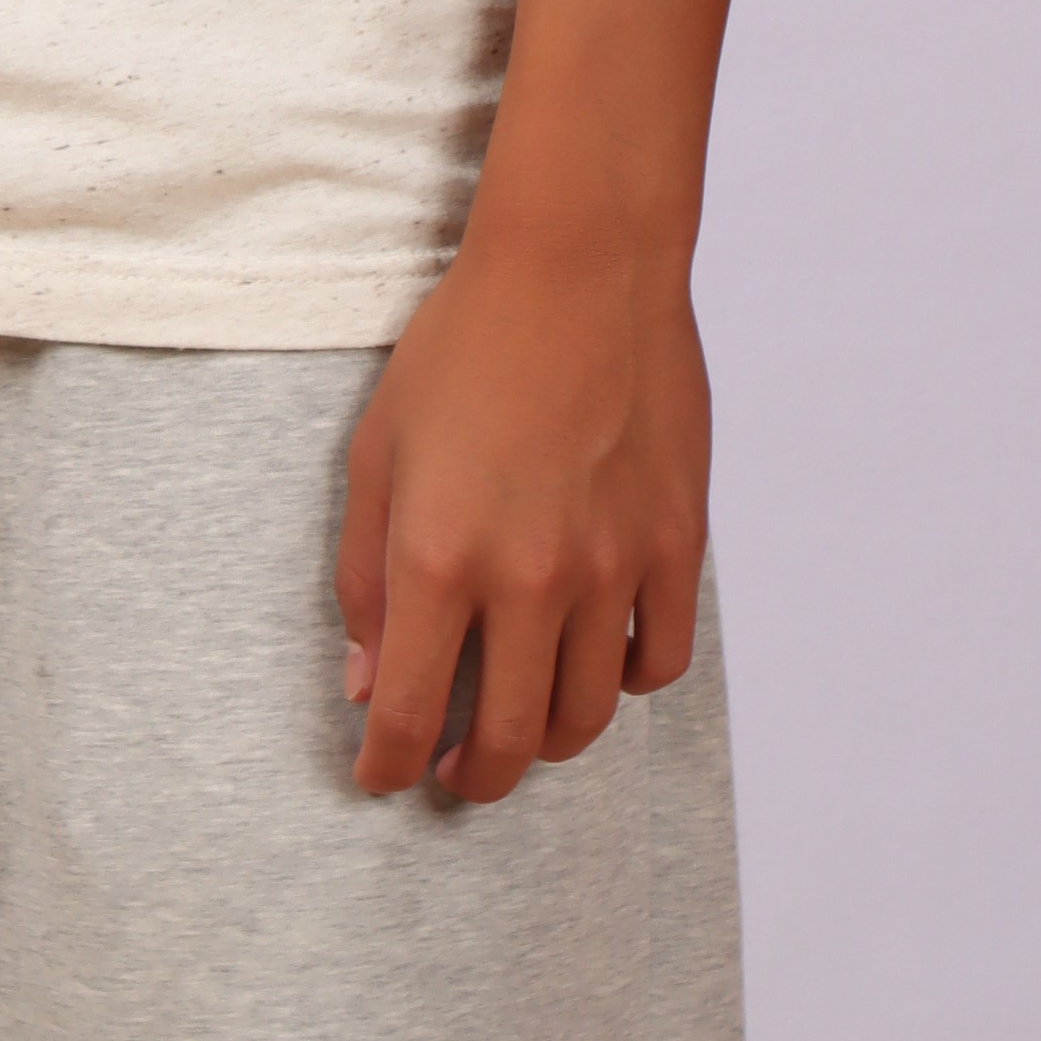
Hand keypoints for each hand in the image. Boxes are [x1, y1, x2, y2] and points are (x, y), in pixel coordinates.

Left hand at [335, 221, 708, 804]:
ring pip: (586, 718)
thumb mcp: (378, 450)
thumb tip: (369, 681)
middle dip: (469, 776)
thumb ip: (364, 575)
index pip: (408, 715)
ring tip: (521, 726)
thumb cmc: (462, 346)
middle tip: (452, 770)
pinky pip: (657, 661)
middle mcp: (529, 581)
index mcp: (440, 558)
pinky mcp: (676, 546)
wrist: (577, 263)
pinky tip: (594, 663)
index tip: (381, 777)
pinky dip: (624, 684)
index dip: (388, 767)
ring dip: (546, 743)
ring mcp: (612, 568)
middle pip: (507, 743)